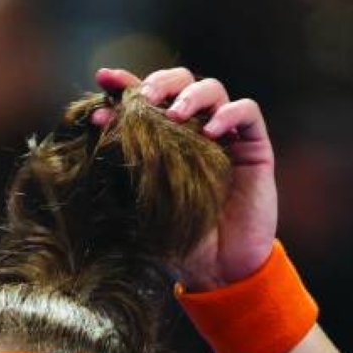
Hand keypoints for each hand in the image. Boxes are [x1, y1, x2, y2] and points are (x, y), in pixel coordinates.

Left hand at [93, 66, 277, 289]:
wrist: (219, 274)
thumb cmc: (179, 244)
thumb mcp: (140, 207)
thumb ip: (121, 169)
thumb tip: (97, 125)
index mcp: (166, 141)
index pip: (146, 100)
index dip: (125, 84)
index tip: (103, 79)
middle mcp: (196, 131)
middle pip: (180, 82)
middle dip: (160, 83)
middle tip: (144, 99)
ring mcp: (227, 137)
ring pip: (213, 89)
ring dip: (191, 95)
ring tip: (174, 115)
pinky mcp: (255, 148)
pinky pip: (247, 112)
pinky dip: (230, 113)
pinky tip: (211, 131)